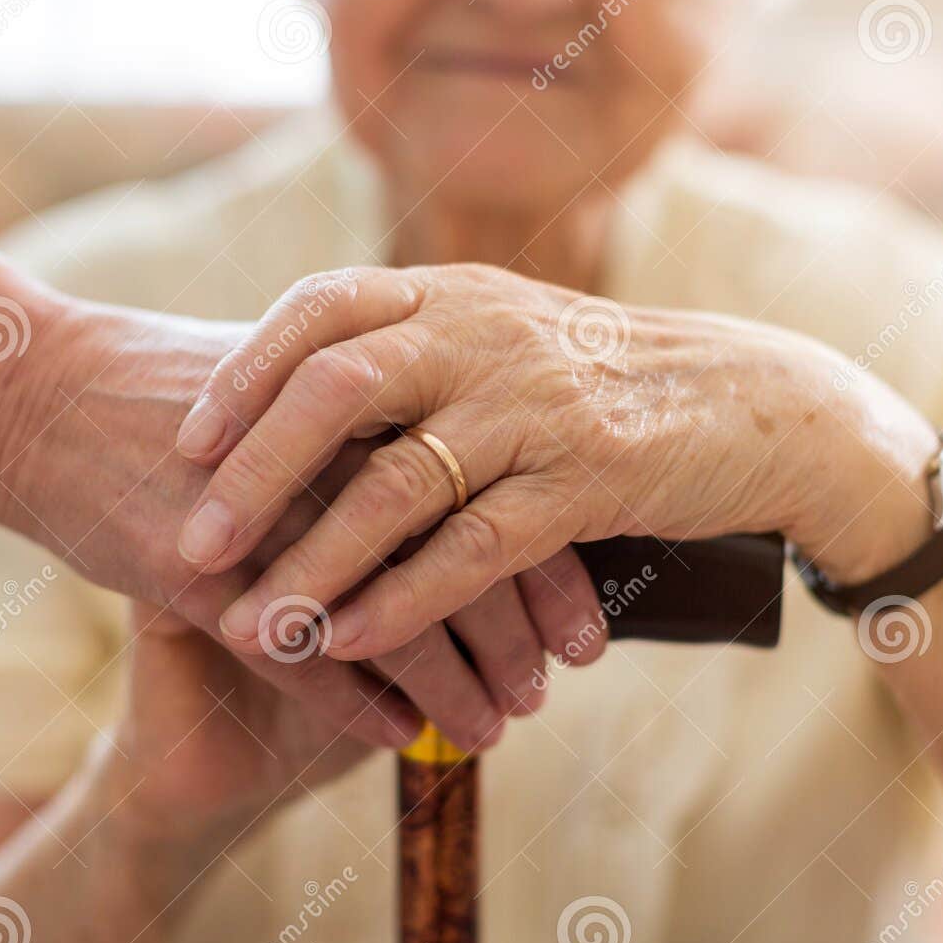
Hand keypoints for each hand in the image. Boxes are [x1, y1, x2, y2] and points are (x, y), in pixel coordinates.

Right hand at [0, 293, 603, 749]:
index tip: (588, 618)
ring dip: (451, 682)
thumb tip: (464, 440)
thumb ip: (373, 411)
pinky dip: (356, 705)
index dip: (548, 553)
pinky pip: (299, 653)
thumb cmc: (171, 394)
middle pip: (461, 544)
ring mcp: (266, 507)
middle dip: (518, 628)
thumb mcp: (288, 381)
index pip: (491, 479)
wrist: (34, 395)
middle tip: (558, 683)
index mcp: (362, 391)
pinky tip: (400, 740)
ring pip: (392, 610)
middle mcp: (330, 445)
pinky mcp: (199, 567)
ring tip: (493, 732)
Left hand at [174, 264, 936, 659]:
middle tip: (195, 548)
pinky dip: (403, 603)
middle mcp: (486, 336)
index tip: (186, 442)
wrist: (756, 404)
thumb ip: (418, 354)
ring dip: (316, 563)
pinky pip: (473, 551)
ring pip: (396, 486)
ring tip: (258, 628)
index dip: (244, 376)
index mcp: (454, 296)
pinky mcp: (586, 481)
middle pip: (336, 391)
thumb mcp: (509, 341)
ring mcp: (536, 407)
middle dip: (253, 474)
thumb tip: (299, 399)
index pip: (320, 310)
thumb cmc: (609, 382)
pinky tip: (354, 646)